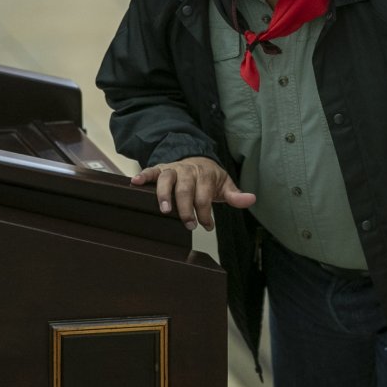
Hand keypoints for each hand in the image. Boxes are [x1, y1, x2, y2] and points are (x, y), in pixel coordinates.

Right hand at [131, 156, 255, 230]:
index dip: (206, 213)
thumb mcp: (225, 185)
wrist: (198, 160)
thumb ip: (235, 195)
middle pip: (186, 190)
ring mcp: (173, 170)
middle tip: (189, 225)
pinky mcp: (161, 169)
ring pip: (167, 180)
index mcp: (206, 175)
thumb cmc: (210, 178)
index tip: (207, 226)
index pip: (205, 196)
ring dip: (165, 195)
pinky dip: (143, 175)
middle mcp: (188, 171)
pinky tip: (135, 183)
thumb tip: (251, 199)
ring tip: (165, 210)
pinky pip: (151, 171)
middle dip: (187, 209)